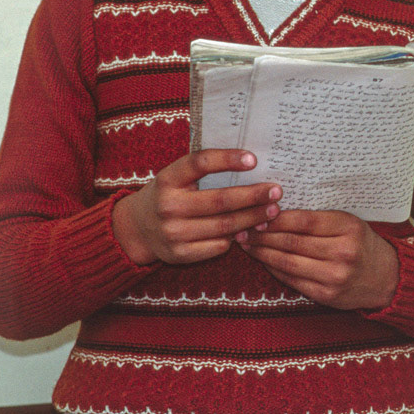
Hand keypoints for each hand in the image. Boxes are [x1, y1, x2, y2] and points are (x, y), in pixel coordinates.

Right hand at [112, 150, 279, 265]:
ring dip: (253, 218)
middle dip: (253, 196)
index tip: (254, 159)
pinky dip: (238, 237)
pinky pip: (219, 246)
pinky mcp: (179, 254)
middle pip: (220, 200)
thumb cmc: (169, 195)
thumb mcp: (176, 177)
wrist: (137, 229)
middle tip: (276, 191)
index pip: (199, 163)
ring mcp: (173, 232)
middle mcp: (168, 206)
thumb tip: (252, 164)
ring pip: (225, 226)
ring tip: (272, 211)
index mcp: (168, 179)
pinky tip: (253, 230)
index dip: (227, 159)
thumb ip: (204, 171)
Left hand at [238, 210, 399, 310]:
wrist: (386, 278)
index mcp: (349, 229)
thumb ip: (318, 219)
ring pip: (287, 262)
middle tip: (241, 228)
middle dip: (262, 235)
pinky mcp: (326, 295)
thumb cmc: (362, 244)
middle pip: (292, 242)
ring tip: (246, 244)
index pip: (304, 221)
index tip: (256, 214)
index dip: (276, 218)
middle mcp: (343, 253)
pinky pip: (291, 280)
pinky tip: (263, 260)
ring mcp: (334, 277)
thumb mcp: (348, 223)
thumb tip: (274, 213)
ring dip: (262, 253)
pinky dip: (273, 269)